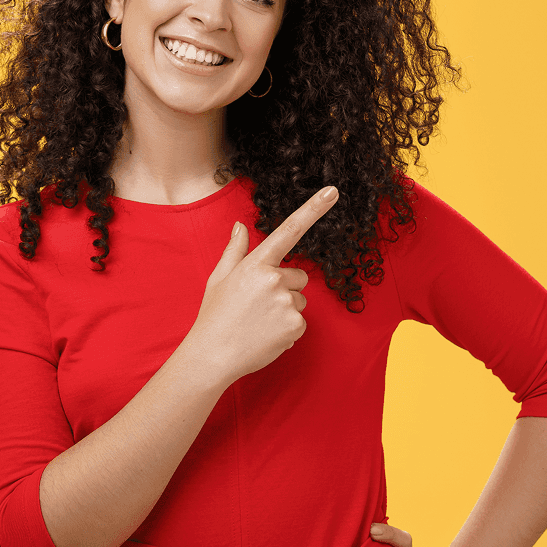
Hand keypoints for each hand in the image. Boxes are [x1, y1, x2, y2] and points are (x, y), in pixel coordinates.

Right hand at [183, 186, 338, 384]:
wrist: (212, 355)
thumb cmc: (214, 315)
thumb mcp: (219, 278)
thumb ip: (235, 250)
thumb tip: (240, 226)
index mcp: (256, 264)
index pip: (289, 230)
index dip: (314, 209)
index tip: (333, 192)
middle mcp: (274, 279)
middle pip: (298, 276)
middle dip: (285, 288)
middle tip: (258, 306)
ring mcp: (286, 302)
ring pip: (300, 300)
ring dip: (285, 310)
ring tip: (259, 323)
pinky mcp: (295, 325)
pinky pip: (300, 321)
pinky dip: (287, 329)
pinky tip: (267, 335)